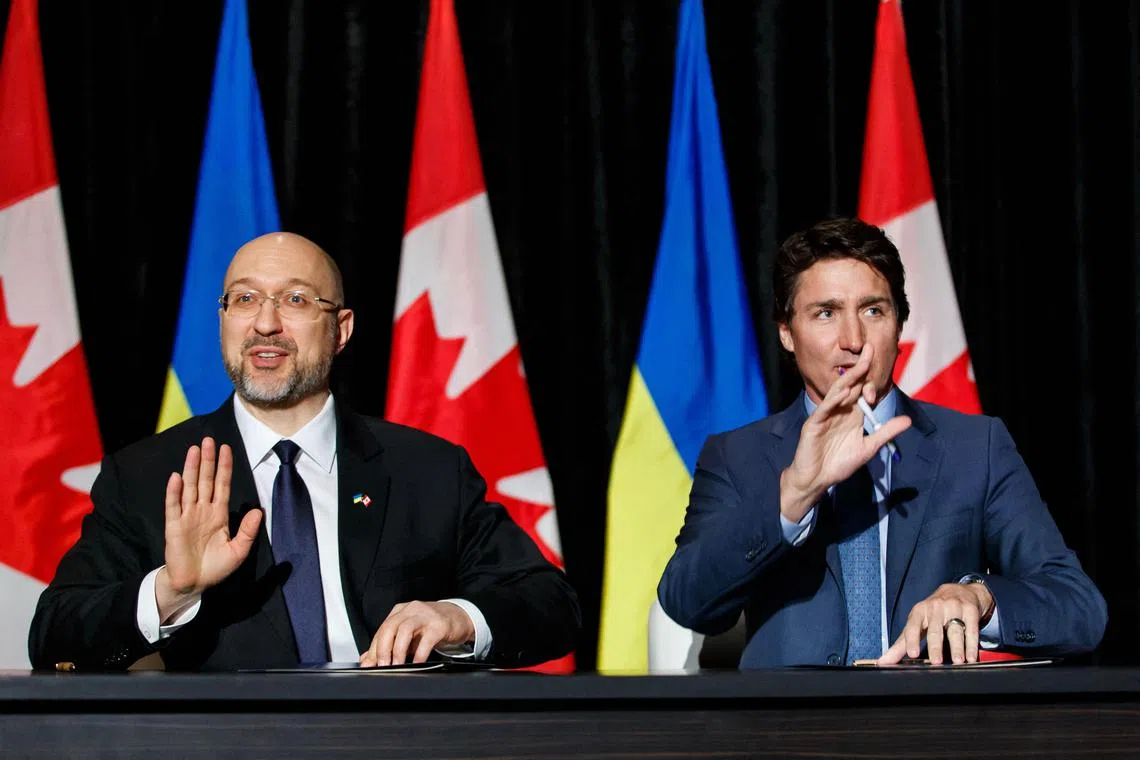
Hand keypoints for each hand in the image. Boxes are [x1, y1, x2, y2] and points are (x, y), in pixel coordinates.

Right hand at [156, 437, 261, 621]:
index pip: (222, 485)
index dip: (224, 467)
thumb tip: (258, 511)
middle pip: (205, 480)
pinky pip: (173, 506)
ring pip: (190, 487)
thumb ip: (248, 531)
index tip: (227, 449)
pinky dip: (174, 492)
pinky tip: (177, 477)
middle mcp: (202, 510)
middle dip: (208, 460)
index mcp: (218, 514)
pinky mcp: (174, 527)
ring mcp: (187, 516)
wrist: (194, 584)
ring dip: (192, 468)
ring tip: (194, 450)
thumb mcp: (239, 550)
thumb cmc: (216, 567)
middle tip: (208, 440)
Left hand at [359, 601, 475, 666]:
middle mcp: (411, 610)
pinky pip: (426, 639)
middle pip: (390, 627)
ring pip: (405, 630)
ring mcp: (426, 616)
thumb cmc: (431, 626)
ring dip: (398, 650)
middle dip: (383, 649)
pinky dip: (419, 653)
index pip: (382, 629)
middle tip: (381, 666)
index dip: (373, 648)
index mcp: (400, 611)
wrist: (459, 617)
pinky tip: (416, 663)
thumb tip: (367, 660)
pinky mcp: (439, 625)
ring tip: (396, 666)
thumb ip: (389, 645)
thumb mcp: (409, 635)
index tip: (369, 665)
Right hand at [780, 344, 910, 521]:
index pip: (862, 391)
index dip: (872, 379)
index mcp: (852, 414)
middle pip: (850, 384)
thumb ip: (885, 433)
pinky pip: (825, 408)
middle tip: (871, 348)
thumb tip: (907, 420)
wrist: (816, 479)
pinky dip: (835, 400)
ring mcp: (825, 415)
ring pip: (838, 392)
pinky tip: (845, 391)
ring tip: (861, 365)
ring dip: (849, 378)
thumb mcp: (868, 448)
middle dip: (861, 367)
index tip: (882, 364)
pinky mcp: (814, 423)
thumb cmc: (838, 464)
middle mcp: (839, 410)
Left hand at [878, 582, 995, 664]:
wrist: (958, 590)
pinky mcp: (970, 610)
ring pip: (955, 630)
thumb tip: (883, 661)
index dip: (912, 640)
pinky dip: (972, 644)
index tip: (913, 653)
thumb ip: (901, 643)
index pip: (913, 626)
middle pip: (935, 629)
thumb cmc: (932, 611)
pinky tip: (972, 657)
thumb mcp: (917, 622)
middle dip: (935, 646)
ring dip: (957, 647)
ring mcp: (954, 608)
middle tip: (936, 662)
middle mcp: (935, 608)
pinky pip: (972, 629)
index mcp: (919, 611)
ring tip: (958, 661)